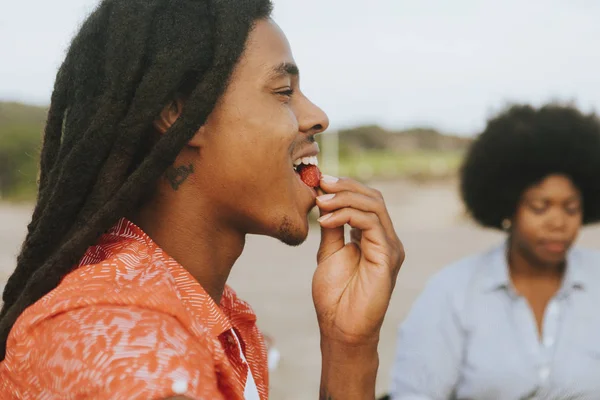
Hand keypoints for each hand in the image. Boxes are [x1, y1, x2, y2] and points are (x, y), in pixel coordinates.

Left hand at [313, 175, 403, 345]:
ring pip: (374, 206)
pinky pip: (373, 224)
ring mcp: (390, 247)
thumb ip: (332, 227)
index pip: (365, 200)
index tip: (317, 180)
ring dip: (344, 198)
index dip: (343, 186)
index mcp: (373, 237)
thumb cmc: (335, 296)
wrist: (341, 328)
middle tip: (319, 183)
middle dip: (345, 186)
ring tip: (320, 202)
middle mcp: (385, 239)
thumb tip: (323, 199)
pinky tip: (326, 221)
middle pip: (373, 197)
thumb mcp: (329, 252)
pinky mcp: (389, 257)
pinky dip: (348, 215)